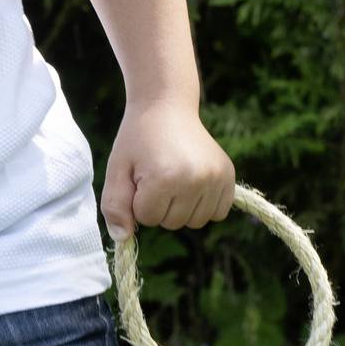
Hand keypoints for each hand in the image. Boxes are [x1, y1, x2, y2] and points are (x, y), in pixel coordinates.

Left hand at [100, 103, 236, 236]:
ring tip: (175, 178)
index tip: (141, 176)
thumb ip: (115, 206)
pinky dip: (204, 205)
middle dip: (159, 206)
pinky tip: (193, 184)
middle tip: (157, 174)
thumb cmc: (138, 139)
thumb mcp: (117, 170)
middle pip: (172, 223)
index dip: (139, 201)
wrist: (167, 106)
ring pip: (195, 222)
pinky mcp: (229, 175)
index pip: (147, 219)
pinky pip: (218, 213)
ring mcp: (216, 177)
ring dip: (181, 208)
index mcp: (165, 178)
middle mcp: (195, 179)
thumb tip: (123, 239)